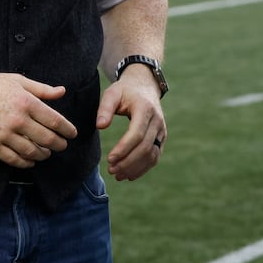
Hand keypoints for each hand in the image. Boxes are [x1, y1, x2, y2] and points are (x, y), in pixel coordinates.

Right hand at [0, 71, 76, 168]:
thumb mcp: (18, 81)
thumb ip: (42, 89)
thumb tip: (62, 92)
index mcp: (26, 102)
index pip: (55, 121)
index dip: (67, 130)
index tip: (72, 134)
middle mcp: (17, 120)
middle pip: (47, 139)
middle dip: (59, 144)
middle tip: (62, 145)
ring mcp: (3, 134)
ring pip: (32, 152)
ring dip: (44, 155)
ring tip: (47, 153)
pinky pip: (13, 159)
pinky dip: (25, 163)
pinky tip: (31, 161)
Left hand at [95, 66, 165, 180]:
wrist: (144, 87)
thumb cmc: (125, 91)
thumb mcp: (112, 93)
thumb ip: (105, 108)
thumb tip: (100, 126)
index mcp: (145, 109)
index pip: (137, 134)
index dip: (124, 149)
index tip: (109, 159)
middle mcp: (157, 121)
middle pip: (145, 147)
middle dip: (128, 162)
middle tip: (111, 170)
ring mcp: (162, 131)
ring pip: (152, 155)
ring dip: (135, 168)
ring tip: (117, 175)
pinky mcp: (161, 138)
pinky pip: (155, 157)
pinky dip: (143, 168)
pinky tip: (129, 175)